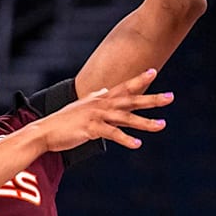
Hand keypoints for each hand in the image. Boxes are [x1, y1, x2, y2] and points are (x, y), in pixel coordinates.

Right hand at [34, 69, 172, 152]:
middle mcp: (100, 105)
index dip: (138, 79)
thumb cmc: (64, 121)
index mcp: (99, 99)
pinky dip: (125, 139)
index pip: (122, 87)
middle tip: (170, 97)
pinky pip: (112, 134)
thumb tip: (103, 90)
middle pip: (130, 100)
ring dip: (145, 122)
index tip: (154, 72)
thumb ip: (96, 98)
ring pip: (125, 117)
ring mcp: (95, 116)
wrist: (45, 131)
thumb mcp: (81, 106)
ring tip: (162, 125)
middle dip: (151, 99)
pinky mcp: (90, 129)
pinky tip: (137, 144)